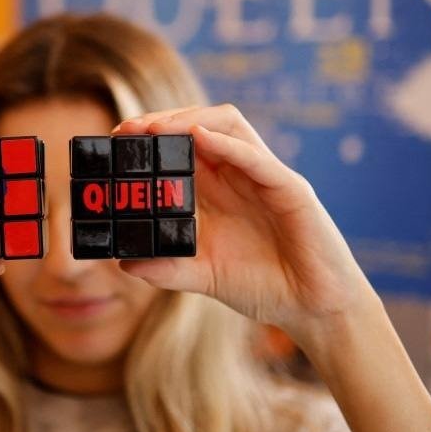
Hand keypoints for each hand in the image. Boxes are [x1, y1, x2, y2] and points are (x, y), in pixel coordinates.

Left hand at [112, 104, 376, 344]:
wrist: (314, 311)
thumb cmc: (265, 287)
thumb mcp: (205, 277)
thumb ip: (167, 269)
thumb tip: (123, 262)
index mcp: (219, 190)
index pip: (182, 145)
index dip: (150, 137)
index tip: (117, 142)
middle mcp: (241, 175)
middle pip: (201, 124)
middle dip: (162, 120)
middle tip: (126, 129)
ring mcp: (266, 178)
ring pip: (229, 126)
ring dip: (188, 120)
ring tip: (153, 128)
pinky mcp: (292, 190)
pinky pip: (257, 158)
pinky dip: (227, 144)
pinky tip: (198, 138)